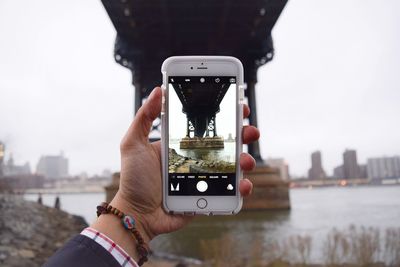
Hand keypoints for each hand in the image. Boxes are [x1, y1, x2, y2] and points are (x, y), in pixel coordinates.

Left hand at [113, 86, 259, 240]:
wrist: (137, 214)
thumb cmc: (134, 179)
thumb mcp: (134, 143)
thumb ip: (144, 117)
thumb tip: (157, 90)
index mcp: (183, 143)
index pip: (208, 125)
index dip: (226, 115)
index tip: (238, 106)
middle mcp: (198, 158)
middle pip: (228, 143)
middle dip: (244, 134)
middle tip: (249, 130)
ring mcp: (205, 177)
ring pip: (234, 165)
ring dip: (246, 160)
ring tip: (245, 161)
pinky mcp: (209, 195)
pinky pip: (231, 191)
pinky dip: (242, 187)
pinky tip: (243, 184)